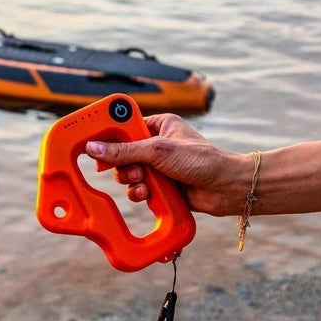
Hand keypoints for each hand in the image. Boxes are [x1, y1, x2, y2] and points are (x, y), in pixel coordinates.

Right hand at [85, 114, 252, 216]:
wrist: (226, 188)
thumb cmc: (202, 160)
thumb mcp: (158, 150)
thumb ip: (124, 150)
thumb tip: (94, 148)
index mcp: (159, 125)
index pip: (125, 126)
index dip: (109, 136)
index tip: (94, 144)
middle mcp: (157, 144)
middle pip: (122, 153)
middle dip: (124, 165)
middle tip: (132, 169)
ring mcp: (159, 166)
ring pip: (128, 174)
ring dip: (132, 181)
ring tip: (145, 184)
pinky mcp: (161, 186)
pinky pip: (139, 189)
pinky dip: (140, 193)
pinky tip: (149, 194)